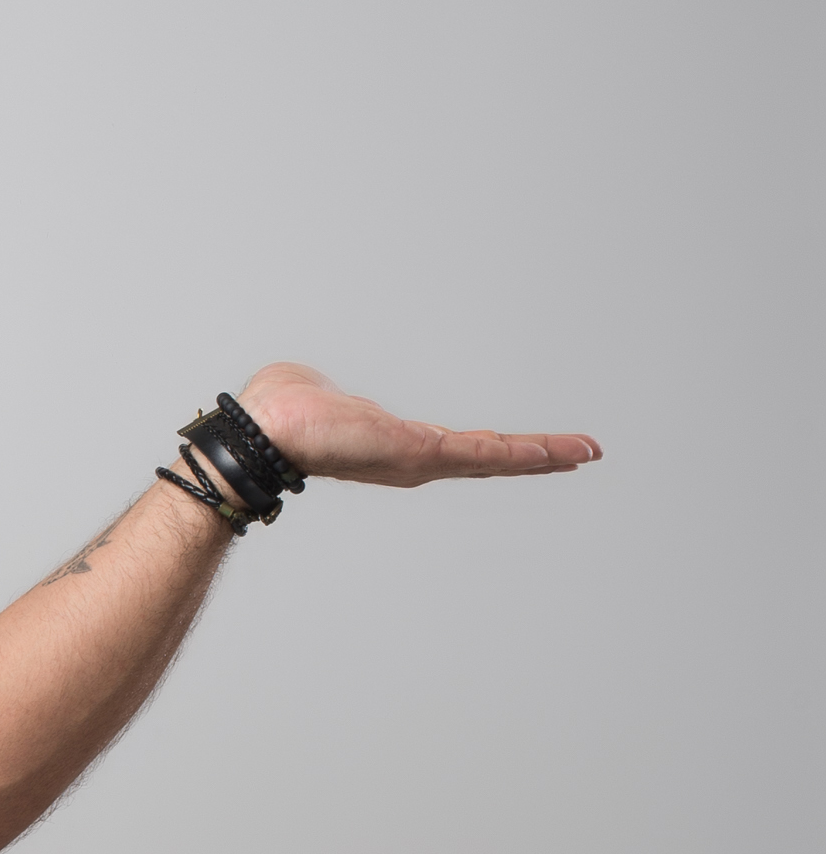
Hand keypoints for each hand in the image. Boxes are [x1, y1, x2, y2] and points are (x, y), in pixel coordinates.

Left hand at [237, 363, 600, 487]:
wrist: (267, 430)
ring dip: (542, 455)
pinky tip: (548, 453)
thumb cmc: (285, 411)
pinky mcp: (417, 453)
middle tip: (586, 452)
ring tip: (585, 452)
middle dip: (540, 456)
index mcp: (400, 446)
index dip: (504, 449)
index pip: (465, 448)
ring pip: (494, 458)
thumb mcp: (326, 399)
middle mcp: (416, 460)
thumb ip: (336, 398)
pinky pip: (477, 453)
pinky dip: (516, 455)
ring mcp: (420, 460)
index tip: (540, 446)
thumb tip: (321, 392)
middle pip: (492, 457)